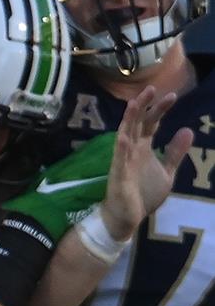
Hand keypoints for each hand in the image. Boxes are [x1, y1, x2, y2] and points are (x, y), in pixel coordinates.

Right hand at [100, 85, 190, 240]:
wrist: (127, 217)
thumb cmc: (143, 194)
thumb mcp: (167, 172)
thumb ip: (175, 152)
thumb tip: (187, 129)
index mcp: (143, 148)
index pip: (151, 123)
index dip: (160, 110)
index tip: (172, 96)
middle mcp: (132, 150)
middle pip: (138, 123)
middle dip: (144, 107)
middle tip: (153, 88)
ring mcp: (123, 160)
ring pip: (125, 135)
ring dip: (129, 120)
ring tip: (134, 103)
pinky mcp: (118, 175)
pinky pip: (119, 160)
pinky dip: (121, 148)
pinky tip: (124, 137)